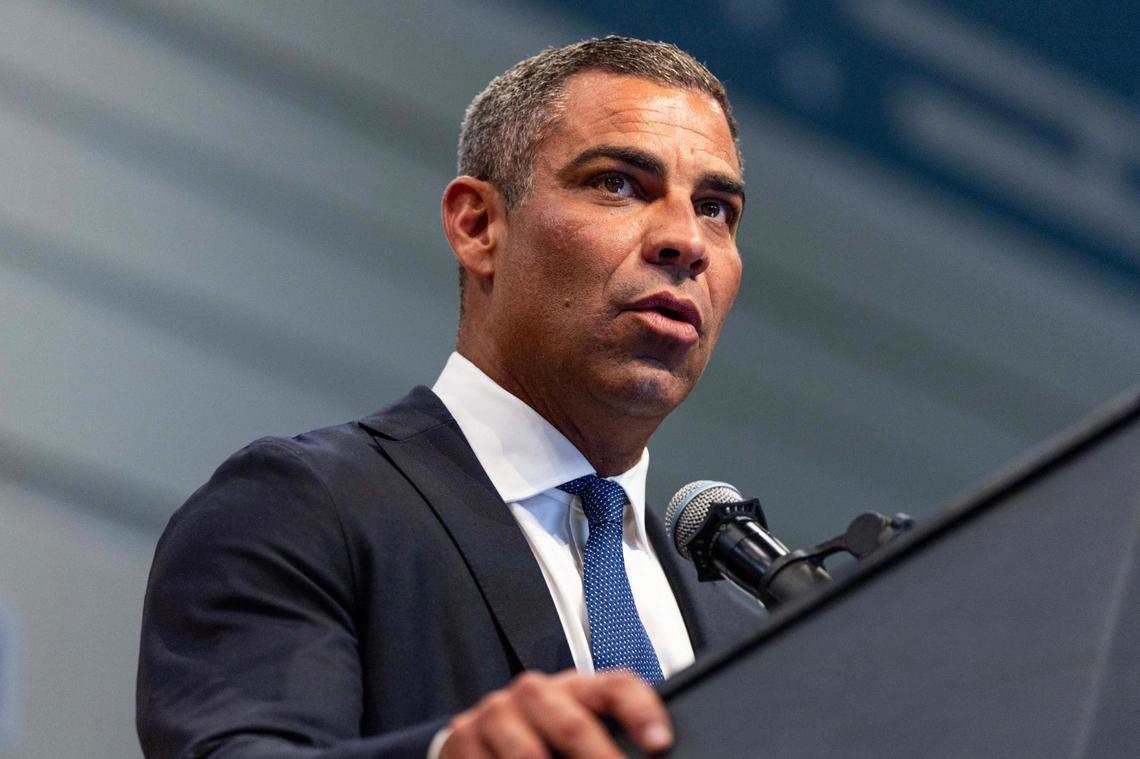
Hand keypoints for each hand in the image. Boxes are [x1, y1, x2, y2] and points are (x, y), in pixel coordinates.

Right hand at [440, 669, 672, 758]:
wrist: (481, 741)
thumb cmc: (545, 740)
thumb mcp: (578, 731)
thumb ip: (605, 739)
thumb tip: (649, 754)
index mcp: (576, 687)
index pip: (617, 687)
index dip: (641, 713)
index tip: (660, 743)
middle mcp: (536, 692)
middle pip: (574, 725)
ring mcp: (497, 712)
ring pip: (530, 755)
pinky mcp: (463, 738)